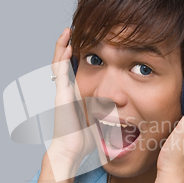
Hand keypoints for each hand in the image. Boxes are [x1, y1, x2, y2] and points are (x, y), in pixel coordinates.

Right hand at [46, 28, 94, 177]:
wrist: (71, 151)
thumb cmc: (84, 140)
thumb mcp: (101, 121)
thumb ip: (109, 113)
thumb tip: (124, 111)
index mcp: (75, 96)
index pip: (73, 71)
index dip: (76, 58)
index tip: (85, 45)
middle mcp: (66, 91)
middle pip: (63, 63)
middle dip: (67, 47)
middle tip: (73, 32)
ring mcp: (62, 92)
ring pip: (59, 64)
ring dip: (63, 47)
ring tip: (68, 32)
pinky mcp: (62, 95)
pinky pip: (61, 72)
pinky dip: (63, 58)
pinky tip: (69, 47)